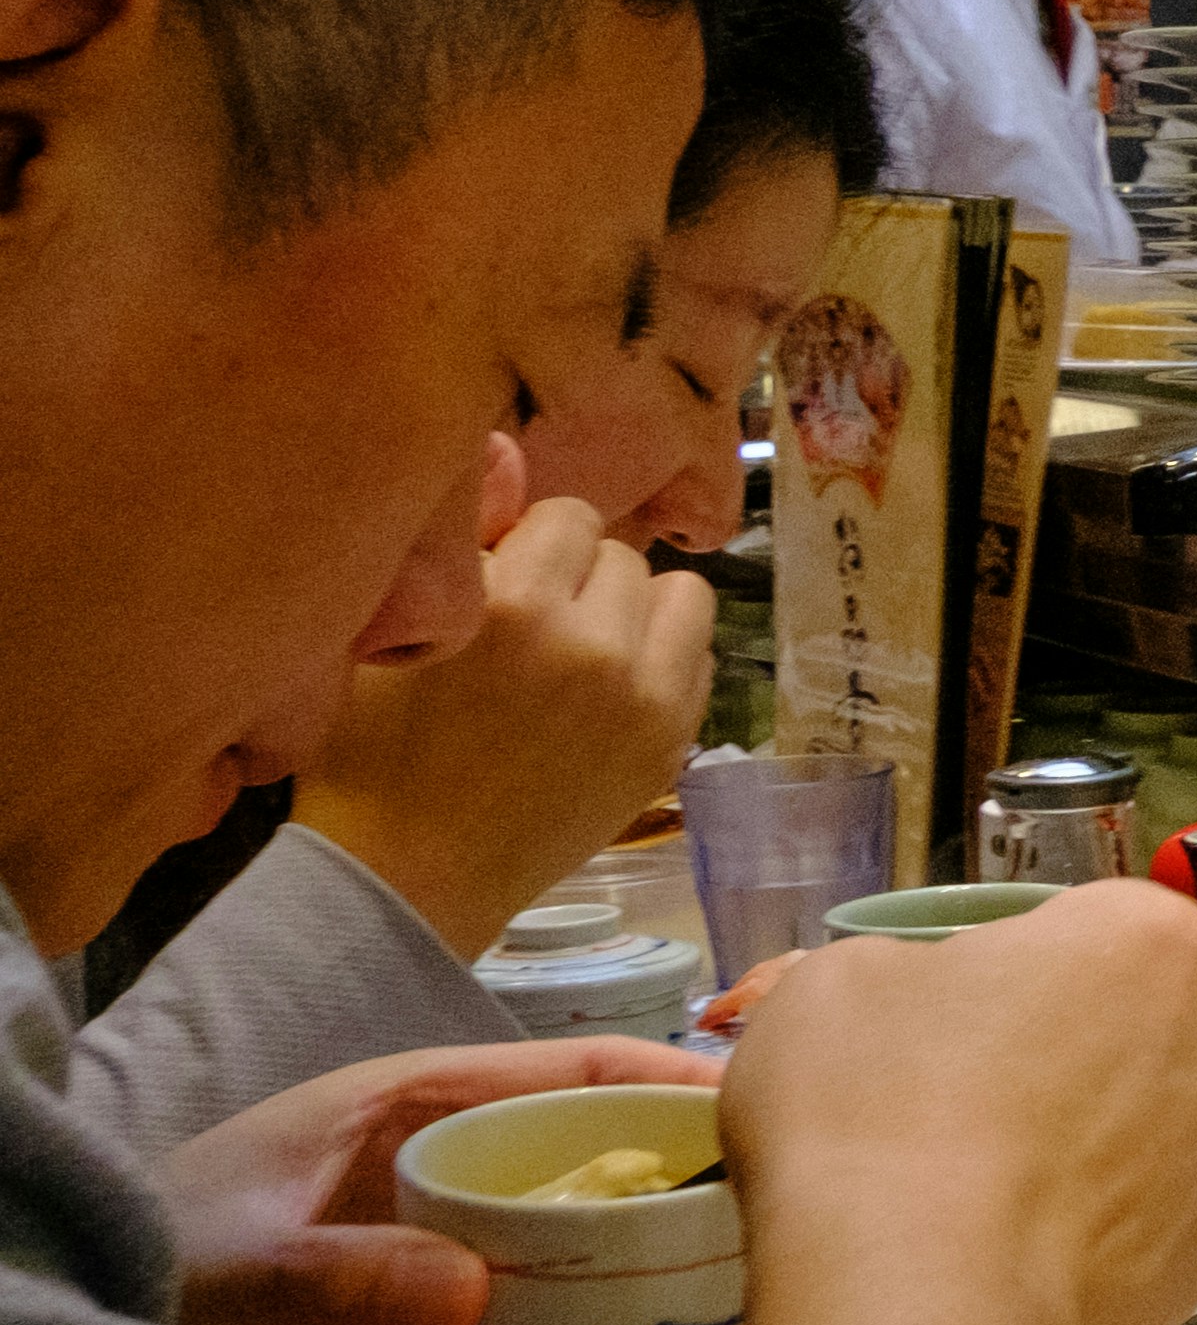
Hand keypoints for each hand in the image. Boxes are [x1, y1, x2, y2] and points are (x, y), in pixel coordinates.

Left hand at [159, 1036, 726, 1324]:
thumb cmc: (151, 1264)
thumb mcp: (229, 1263)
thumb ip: (335, 1276)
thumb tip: (473, 1293)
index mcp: (413, 1113)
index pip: (572, 1074)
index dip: (673, 1082)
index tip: (769, 1113)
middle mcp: (452, 1185)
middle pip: (604, 1178)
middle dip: (689, 1207)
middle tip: (790, 1245)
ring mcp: (454, 1278)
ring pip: (588, 1280)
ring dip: (652, 1308)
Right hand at [291, 492, 714, 954]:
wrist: (408, 878)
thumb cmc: (370, 754)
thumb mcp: (386, 635)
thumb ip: (459, 538)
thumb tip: (508, 446)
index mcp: (510, 607)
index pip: (569, 512)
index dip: (535, 542)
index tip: (506, 576)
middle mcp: (590, 645)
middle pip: (624, 554)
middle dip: (583, 575)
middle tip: (537, 623)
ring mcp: (642, 700)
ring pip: (680, 597)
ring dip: (635, 612)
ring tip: (582, 650)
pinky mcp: (669, 745)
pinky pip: (697, 659)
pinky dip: (662, 661)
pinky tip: (609, 691)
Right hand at [725, 879, 1196, 1324]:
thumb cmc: (878, 1124)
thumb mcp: (831, 990)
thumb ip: (893, 972)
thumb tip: (910, 1005)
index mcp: (1151, 935)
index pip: (1076, 930)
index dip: (995, 982)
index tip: (937, 1036)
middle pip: (1125, 1025)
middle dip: (1054, 1058)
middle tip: (950, 1115)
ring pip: (1143, 1123)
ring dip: (1078, 1147)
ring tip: (973, 1202)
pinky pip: (1148, 1216)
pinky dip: (1092, 1230)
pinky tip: (1013, 1262)